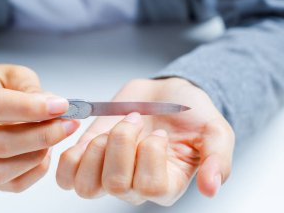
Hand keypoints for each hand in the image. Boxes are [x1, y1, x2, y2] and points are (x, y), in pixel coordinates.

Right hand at [0, 64, 79, 191]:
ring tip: (56, 136)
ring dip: (38, 155)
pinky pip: (11, 184)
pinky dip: (36, 170)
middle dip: (41, 136)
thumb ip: (32, 89)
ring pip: (0, 170)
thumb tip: (54, 107)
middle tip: (69, 124)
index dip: (29, 108)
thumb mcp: (14, 75)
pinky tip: (45, 152)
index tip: (61, 106)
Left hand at [56, 78, 234, 205]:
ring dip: (97, 149)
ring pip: (87, 186)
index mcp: (167, 185)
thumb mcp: (215, 132)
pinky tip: (91, 135)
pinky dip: (72, 155)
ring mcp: (108, 174)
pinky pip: (66, 175)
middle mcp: (135, 187)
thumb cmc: (189, 114)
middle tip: (136, 119)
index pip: (151, 187)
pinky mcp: (87, 159)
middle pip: (116, 185)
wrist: (164, 95)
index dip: (151, 153)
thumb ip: (217, 160)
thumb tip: (211, 188)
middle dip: (123, 142)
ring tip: (113, 128)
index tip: (160, 131)